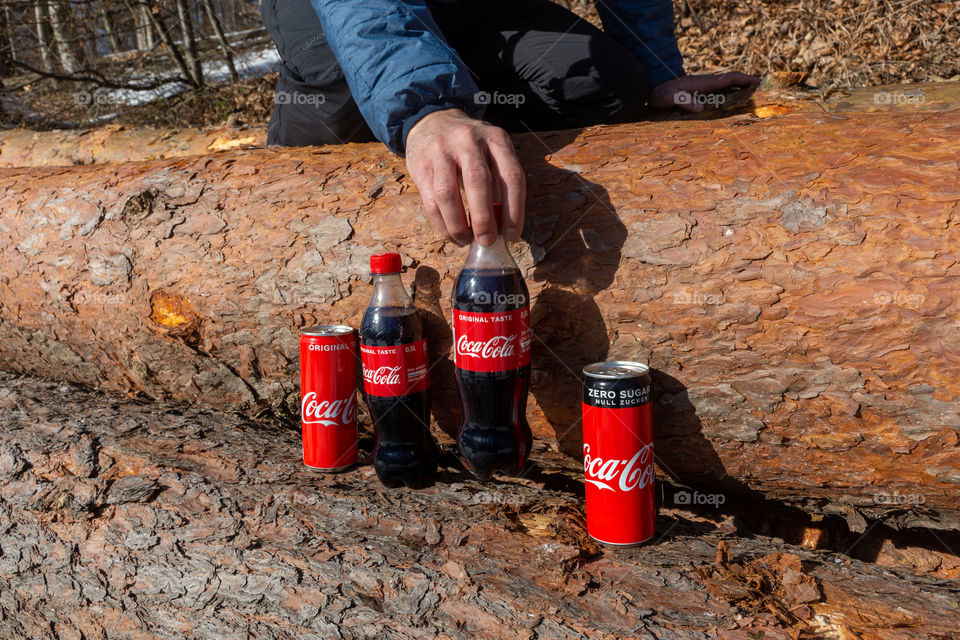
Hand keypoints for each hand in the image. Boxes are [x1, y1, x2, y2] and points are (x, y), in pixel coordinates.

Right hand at [405, 108, 524, 245]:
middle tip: (488, 240)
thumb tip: (502, 227)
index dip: (514, 210)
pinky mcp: (420, 164)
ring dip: (459, 225)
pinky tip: (451, 233)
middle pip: (478, 182)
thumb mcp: (492, 151)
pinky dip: (442, 224)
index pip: (511, 176)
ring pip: (448, 195)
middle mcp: (468, 140)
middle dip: (484, 219)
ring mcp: (441, 150)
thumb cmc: (470, 146)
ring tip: (466, 240)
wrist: (433, 121)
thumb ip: (500, 182)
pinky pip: (430, 201)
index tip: (512, 234)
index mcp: (495, 138)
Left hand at [649, 72, 760, 112]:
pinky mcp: (700, 94)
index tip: (758, 82)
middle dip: (747, 86)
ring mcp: (704, 89)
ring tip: (752, 102)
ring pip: (727, 89)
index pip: (728, 78)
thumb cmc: (661, 94)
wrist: (653, 89)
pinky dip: (729, 98)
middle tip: (762, 94)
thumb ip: (683, 101)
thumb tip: (699, 107)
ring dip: (740, 93)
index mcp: (704, 83)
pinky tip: (733, 107)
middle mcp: (707, 84)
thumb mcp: (670, 98)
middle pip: (732, 83)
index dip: (744, 79)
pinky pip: (719, 95)